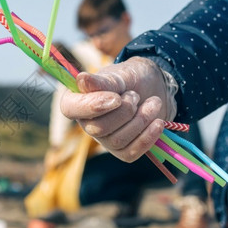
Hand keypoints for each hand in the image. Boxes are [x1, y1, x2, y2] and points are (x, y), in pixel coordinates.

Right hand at [60, 57, 176, 161]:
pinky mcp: (122, 151)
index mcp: (79, 100)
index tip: (116, 98)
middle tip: (136, 95)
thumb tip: (81, 79)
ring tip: (153, 102)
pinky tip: (158, 122)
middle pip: (98, 128)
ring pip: (117, 141)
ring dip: (140, 120)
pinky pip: (131, 152)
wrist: (155, 88)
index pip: (70, 108)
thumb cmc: (132, 79)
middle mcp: (87, 123)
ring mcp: (104, 139)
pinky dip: (147, 137)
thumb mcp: (120, 75)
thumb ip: (102, 81)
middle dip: (124, 111)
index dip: (91, 106)